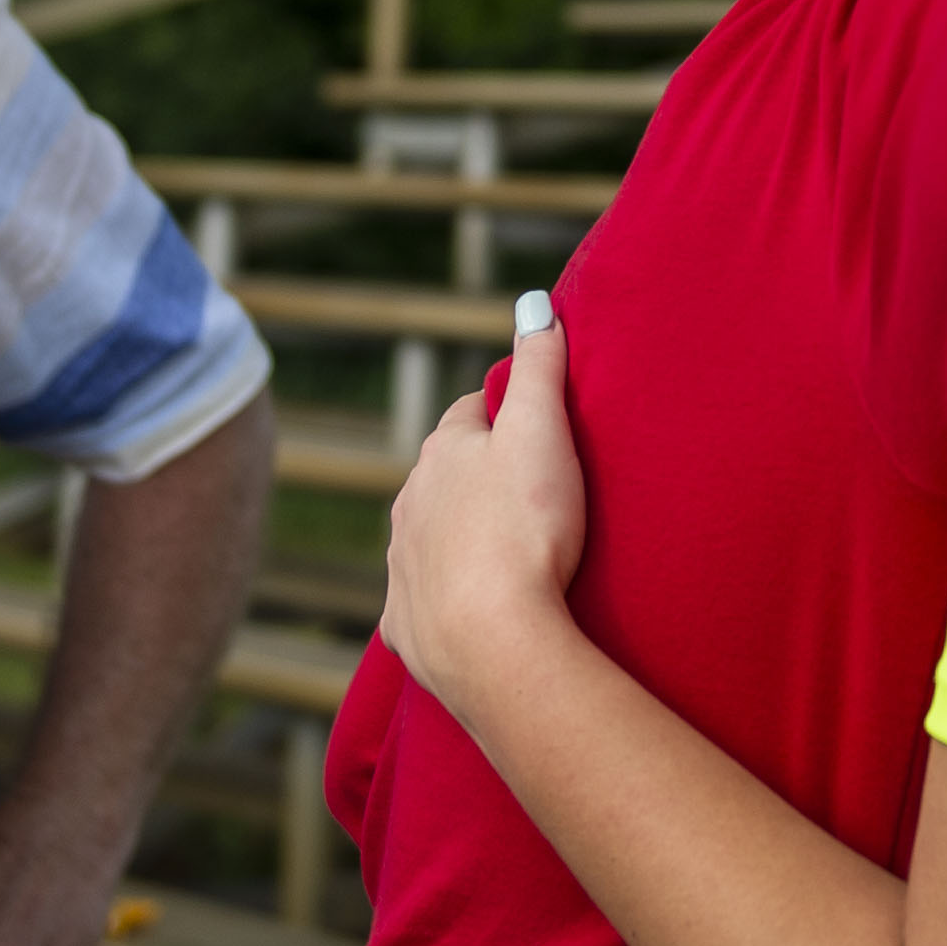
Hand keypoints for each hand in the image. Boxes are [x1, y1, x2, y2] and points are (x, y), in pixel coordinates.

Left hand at [377, 307, 589, 733]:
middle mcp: (410, 505)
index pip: (470, 413)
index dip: (505, 414)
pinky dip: (443, 598)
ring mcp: (403, 567)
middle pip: (444, 475)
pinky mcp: (405, 625)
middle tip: (529, 489)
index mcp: (442, 454)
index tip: (535, 425)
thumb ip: (539, 365)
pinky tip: (471, 608)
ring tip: (504, 550)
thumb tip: (534, 301)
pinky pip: (421, 602)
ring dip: (458, 535)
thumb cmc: (525, 531)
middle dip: (477, 475)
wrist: (494, 644)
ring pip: (428, 535)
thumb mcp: (543, 433)